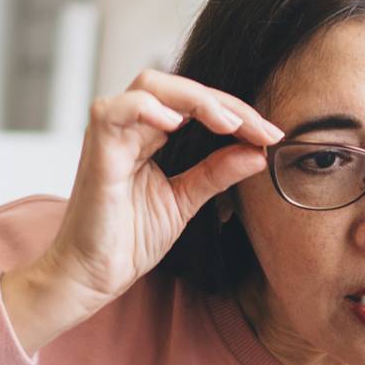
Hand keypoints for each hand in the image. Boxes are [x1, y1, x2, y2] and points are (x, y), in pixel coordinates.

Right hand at [2, 70, 281, 353]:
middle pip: (177, 86)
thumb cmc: (128, 239)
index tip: (272, 135)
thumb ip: (217, 173)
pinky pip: (113, 112)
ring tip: (229, 124)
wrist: (91, 277)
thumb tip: (258, 152)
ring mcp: (109, 137)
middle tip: (261, 129)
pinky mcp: (96, 155)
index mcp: (149, 136)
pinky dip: (146, 108)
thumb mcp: (185, 200)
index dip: (237, 113)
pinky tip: (177, 124)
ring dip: (195, 98)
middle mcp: (128, 128)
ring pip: (149, 86)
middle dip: (225, 102)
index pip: (195, 103)